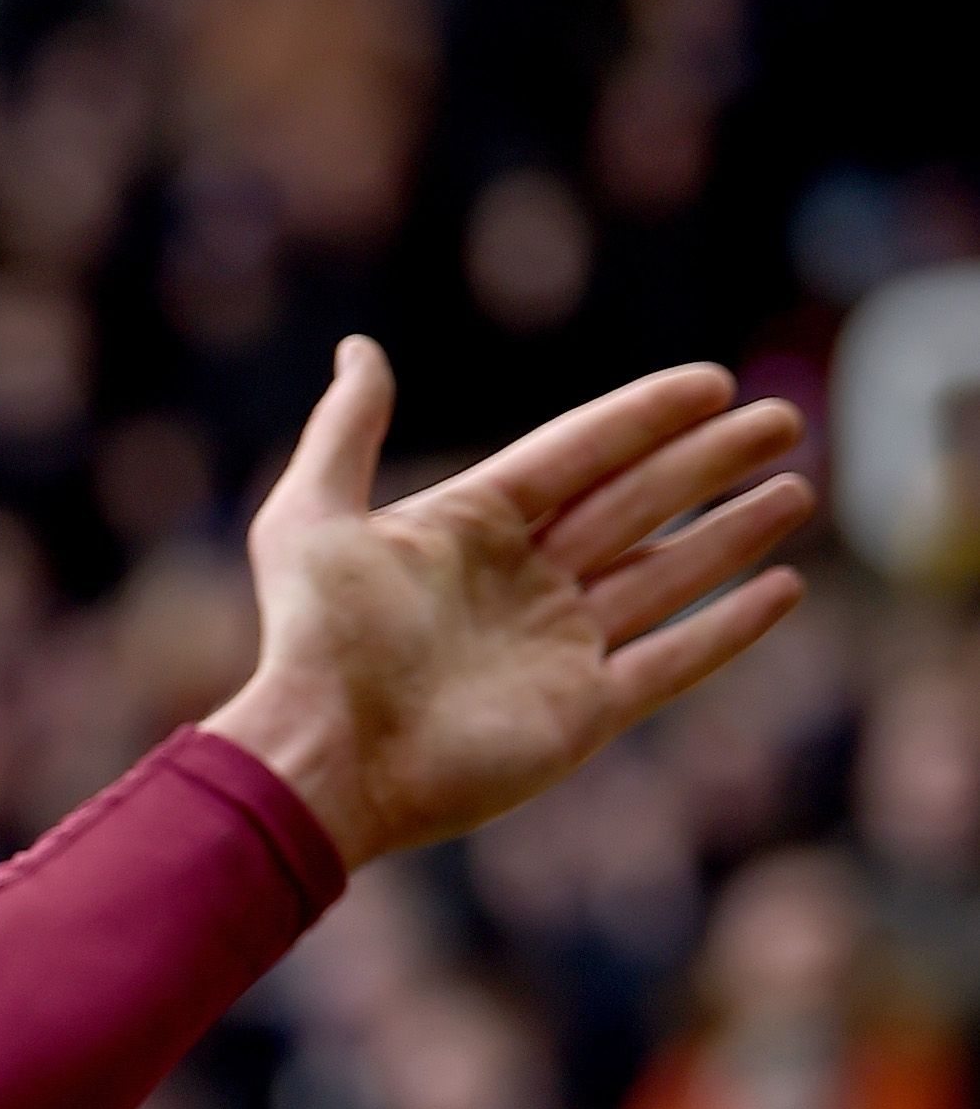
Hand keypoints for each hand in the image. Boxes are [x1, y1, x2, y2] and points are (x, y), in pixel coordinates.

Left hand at [206, 338, 813, 869]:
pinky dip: (729, 628)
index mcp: (465, 529)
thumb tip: (360, 348)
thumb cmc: (312, 639)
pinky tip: (783, 588)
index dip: (642, 418)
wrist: (322, 760)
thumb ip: (344, 433)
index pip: (575, 455)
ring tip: (796, 490)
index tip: (713, 382)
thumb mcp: (310, 518)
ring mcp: (555, 649)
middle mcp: (519, 583)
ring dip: (731, 534)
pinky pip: (673, 661)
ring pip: (664, 575)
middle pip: (635, 504)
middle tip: (782, 420)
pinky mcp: (582, 714)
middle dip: (708, 462)